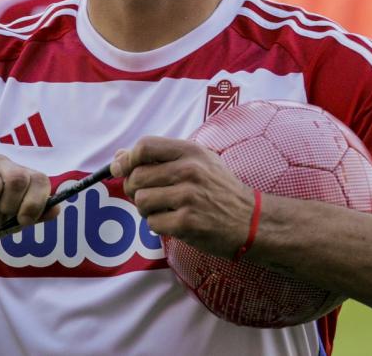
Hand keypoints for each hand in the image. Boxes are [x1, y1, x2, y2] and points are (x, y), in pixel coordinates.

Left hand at [112, 137, 254, 258]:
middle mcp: (189, 170)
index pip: (145, 146)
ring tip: (165, 209)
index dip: (127, 159)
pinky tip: (174, 222)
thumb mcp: (198, 162)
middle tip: (148, 196)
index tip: (121, 169)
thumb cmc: (220, 190)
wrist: (251, 220)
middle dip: (134, 189)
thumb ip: (160, 157)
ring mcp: (188, 197)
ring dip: (147, 209)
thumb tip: (120, 157)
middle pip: (137, 176)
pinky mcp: (187, 222)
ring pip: (141, 201)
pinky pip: (152, 223)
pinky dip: (158, 225)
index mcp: (191, 151)